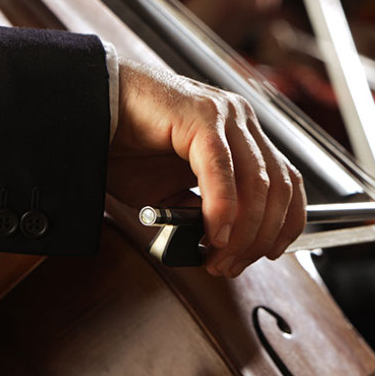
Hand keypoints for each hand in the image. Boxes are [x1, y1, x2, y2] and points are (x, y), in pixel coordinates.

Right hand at [105, 59, 305, 278]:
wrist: (88, 110)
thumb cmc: (126, 144)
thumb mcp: (172, 189)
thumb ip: (201, 211)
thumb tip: (218, 244)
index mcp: (242, 135)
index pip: (287, 183)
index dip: (284, 225)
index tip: (267, 254)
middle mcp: (240, 120)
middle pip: (278, 188)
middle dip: (259, 238)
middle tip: (230, 265)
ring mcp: (224, 115)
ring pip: (257, 182)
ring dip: (242, 231)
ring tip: (218, 257)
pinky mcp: (200, 116)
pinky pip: (222, 169)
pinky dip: (222, 207)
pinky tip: (212, 233)